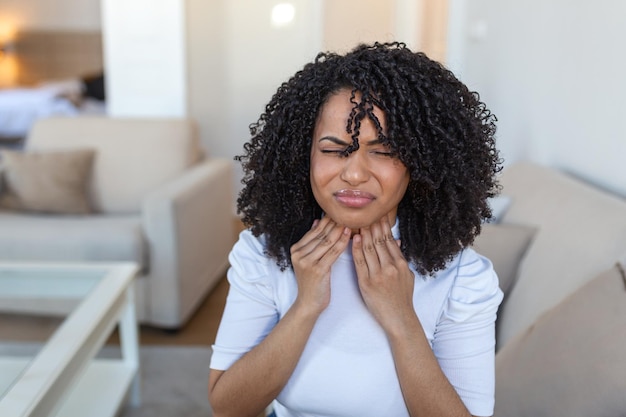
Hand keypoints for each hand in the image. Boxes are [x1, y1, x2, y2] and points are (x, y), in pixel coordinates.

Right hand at [290, 217, 350, 315]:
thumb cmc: (312, 282)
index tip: (340, 211)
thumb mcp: (308, 260)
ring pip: (327, 241)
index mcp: (296, 249)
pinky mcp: (317, 270)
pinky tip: (349, 234)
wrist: (309, 303)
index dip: (328, 220)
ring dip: (340, 229)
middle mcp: (299, 254)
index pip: (315, 231)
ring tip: (351, 220)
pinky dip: (342, 242)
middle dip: (335, 222)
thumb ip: (312, 241)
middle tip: (348, 212)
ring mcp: (307, 262)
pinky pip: (333, 252)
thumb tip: (317, 221)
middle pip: (321, 234)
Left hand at [352, 216, 415, 333]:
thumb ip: (401, 258)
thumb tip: (397, 240)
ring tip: (358, 222)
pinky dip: (356, 249)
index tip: (377, 216)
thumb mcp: (407, 275)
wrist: (399, 318)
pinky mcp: (366, 283)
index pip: (390, 240)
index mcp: (401, 264)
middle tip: (365, 214)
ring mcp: (378, 274)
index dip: (383, 226)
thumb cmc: (402, 297)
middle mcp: (390, 267)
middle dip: (372, 226)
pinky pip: (360, 262)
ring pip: (369, 249)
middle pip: (379, 241)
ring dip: (363, 234)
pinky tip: (353, 239)